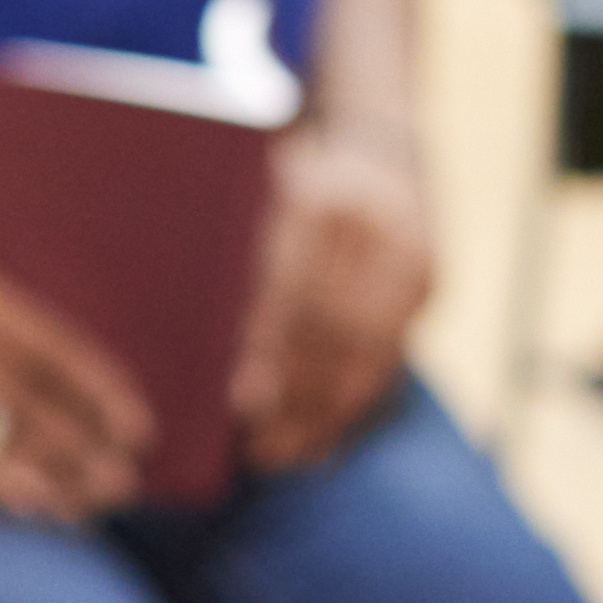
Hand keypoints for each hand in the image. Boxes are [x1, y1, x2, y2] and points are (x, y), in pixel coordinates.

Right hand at [0, 199, 153, 520]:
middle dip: (90, 447)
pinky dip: (1, 494)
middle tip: (125, 478)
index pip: (58, 351)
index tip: (134, 423)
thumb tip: (16, 344)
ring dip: (58, 479)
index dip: (103, 393)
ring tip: (92, 504)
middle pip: (43, 406)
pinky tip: (33, 511)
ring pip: (8, 445)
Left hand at [233, 125, 433, 470]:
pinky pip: (388, 356)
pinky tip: (316, 443)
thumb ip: (223, 245)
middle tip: (252, 444)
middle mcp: (372, 224)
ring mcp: (409, 255)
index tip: (236, 399)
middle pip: (331, 327)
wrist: (381, 146)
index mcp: (318, 195)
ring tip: (275, 456)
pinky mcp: (430, 283)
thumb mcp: (252, 188)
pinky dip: (349, 406)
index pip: (293, 286)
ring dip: (320, 413)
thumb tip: (171, 318)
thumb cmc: (286, 178)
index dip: (267, 347)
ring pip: (364, 350)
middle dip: (292, 392)